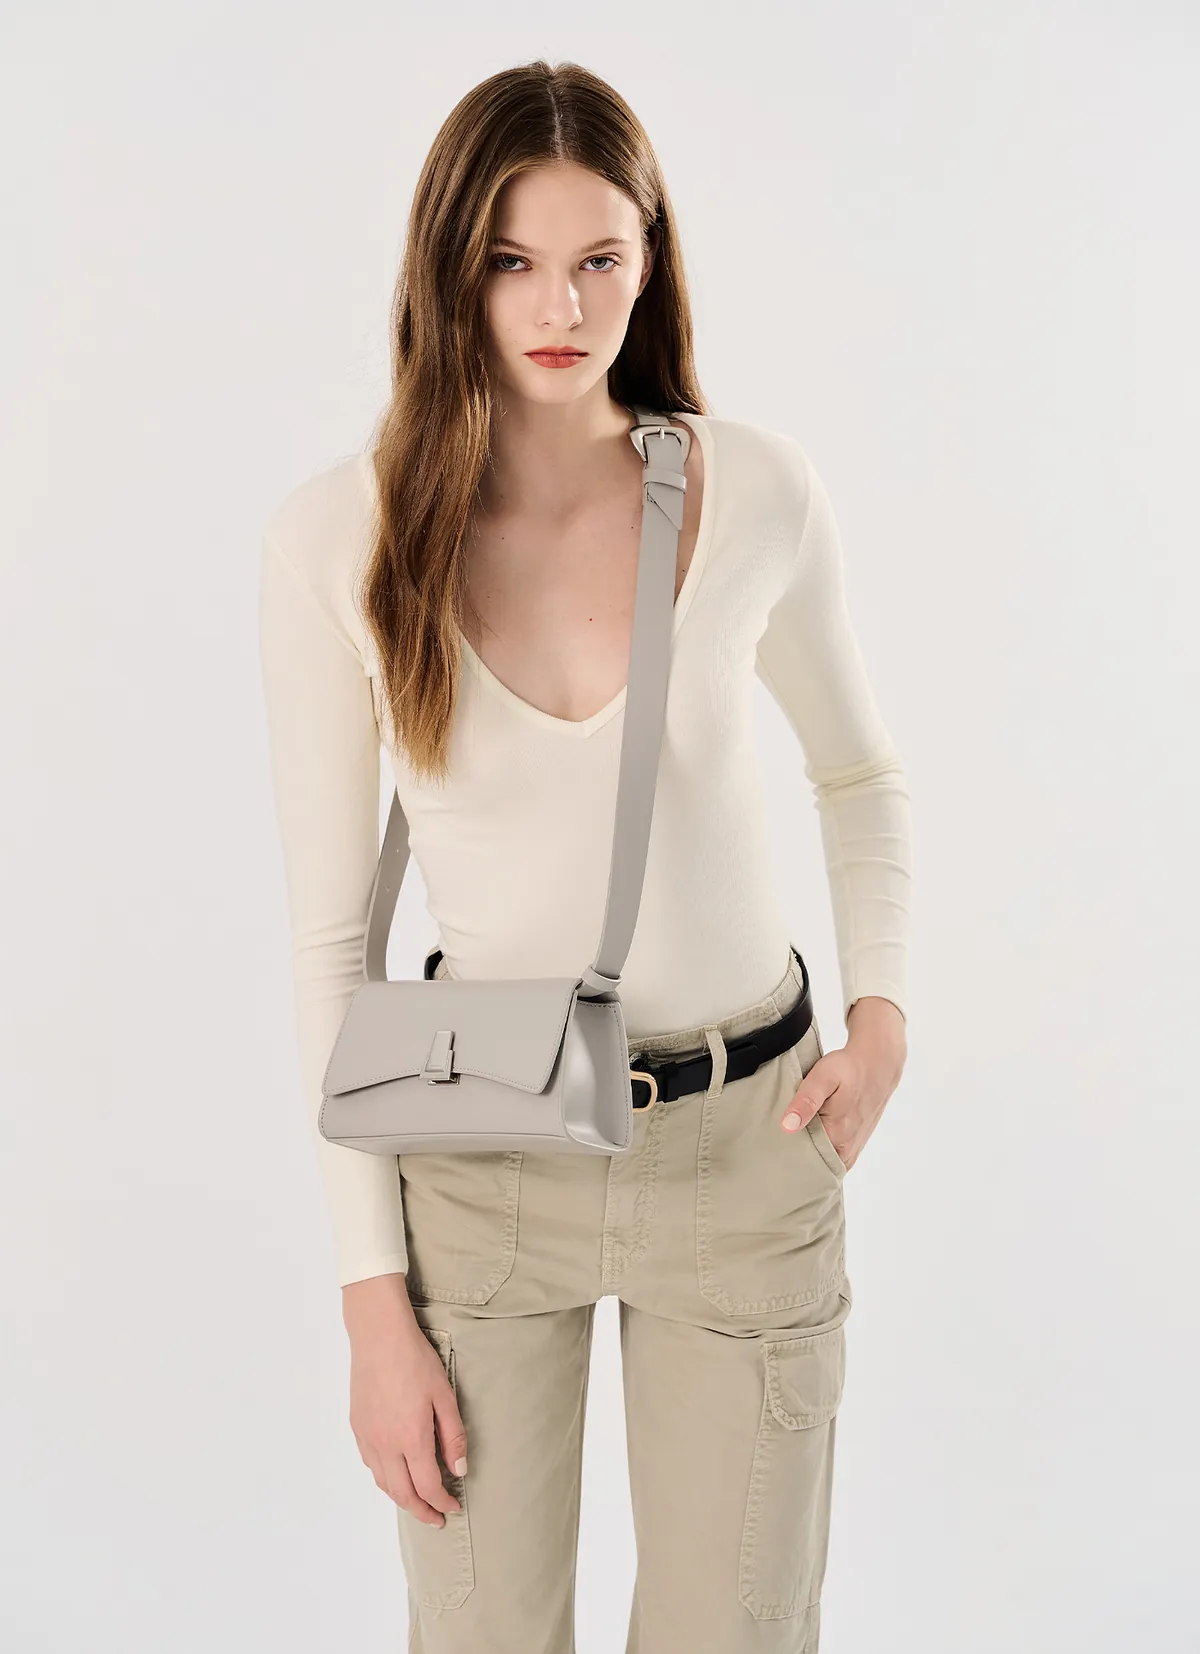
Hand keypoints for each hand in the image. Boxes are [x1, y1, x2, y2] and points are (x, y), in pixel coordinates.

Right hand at [341, 1274, 468, 1526]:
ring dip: (401, 1498)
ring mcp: (368, 1437)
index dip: (441, 1502)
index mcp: (411, 1438)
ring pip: (383, 1482)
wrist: (379, 1337)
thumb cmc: (415, 1361)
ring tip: (417, 1502)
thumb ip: (452, 1436)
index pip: (427, 1486)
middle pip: (402, 1494)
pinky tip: (395, 1473)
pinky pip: (371, 1464)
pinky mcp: (357, 1427)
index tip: (453, 1508)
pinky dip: (385, 1478)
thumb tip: (458, 1470)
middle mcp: (386, 1445)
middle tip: (436, 1519)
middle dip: (421, 1511)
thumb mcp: (444, 1396)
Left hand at [779, 996, 905, 1172]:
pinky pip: (835, 1157)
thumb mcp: (822, 1078)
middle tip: (775, 1151)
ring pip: (826, 1163)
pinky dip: (822, 1151)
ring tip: (790, 1144)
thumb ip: (805, 1102)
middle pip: (815, 1167)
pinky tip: (809, 1138)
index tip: (771, 1155)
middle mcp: (847, 1149)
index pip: (805, 1164)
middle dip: (796, 1162)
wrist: (877, 1063)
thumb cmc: (848, 1069)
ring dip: (810, 1157)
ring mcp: (853, 1147)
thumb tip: (787, 1126)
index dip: (787, 1160)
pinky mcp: (856, 1142)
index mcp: (836, 1137)